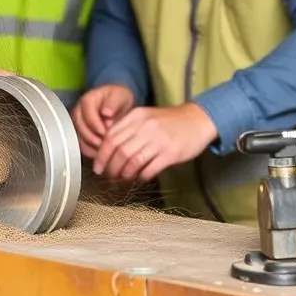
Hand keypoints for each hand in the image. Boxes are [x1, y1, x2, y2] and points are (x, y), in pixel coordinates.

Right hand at [70, 84, 134, 157]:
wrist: (117, 105)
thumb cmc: (118, 100)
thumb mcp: (120, 96)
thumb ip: (113, 103)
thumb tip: (106, 113)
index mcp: (87, 100)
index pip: (87, 115)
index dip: (96, 126)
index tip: (107, 133)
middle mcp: (78, 111)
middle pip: (80, 128)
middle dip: (94, 138)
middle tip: (106, 144)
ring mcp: (77, 123)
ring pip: (79, 138)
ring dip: (92, 146)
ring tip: (106, 149)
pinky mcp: (79, 134)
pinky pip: (81, 146)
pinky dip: (91, 151)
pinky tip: (102, 153)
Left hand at [92, 103, 217, 181]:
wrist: (197, 119)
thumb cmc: (168, 121)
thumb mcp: (146, 117)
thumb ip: (127, 128)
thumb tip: (107, 149)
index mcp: (136, 116)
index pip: (111, 137)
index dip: (101, 154)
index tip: (98, 166)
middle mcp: (146, 126)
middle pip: (119, 150)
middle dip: (110, 167)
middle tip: (108, 176)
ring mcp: (159, 140)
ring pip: (132, 161)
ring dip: (124, 174)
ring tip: (121, 179)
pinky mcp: (171, 153)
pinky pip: (149, 169)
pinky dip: (140, 177)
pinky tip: (138, 179)